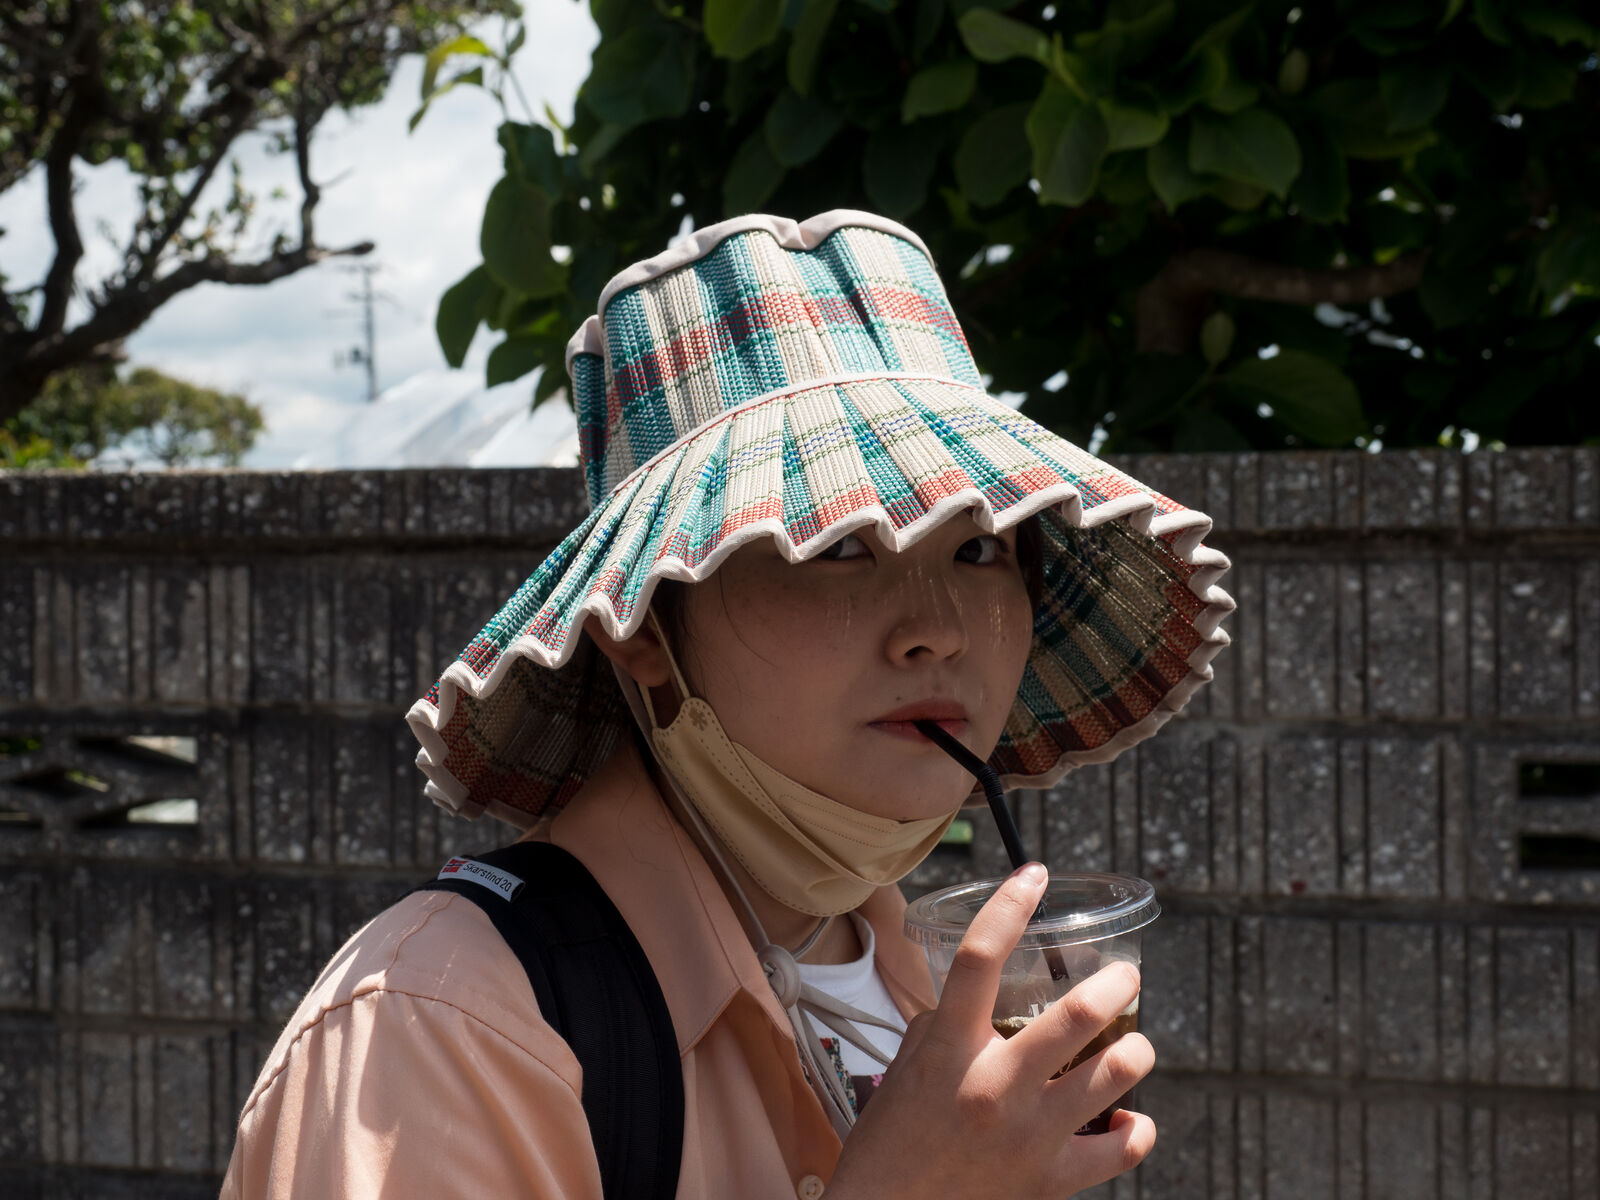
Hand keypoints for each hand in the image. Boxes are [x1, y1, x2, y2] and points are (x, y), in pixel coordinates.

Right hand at [828, 863, 1156, 1198]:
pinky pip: (1125, 1147)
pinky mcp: (1053, 1181)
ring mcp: (1030, 1136)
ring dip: (1138, 1051)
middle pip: (1077, 1015)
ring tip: (1136, 1045)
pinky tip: (1126, 1118)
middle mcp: (994, 1086)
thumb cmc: (890, 1141)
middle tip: (1125, 975)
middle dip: (1116, 983)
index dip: (1009, 906)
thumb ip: (942, 1026)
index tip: (1034, 875)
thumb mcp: (905, 1069)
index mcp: (948, 1050)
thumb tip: (977, 995)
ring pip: (1117, 1074)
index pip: (977, 958)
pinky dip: (1136, 1127)